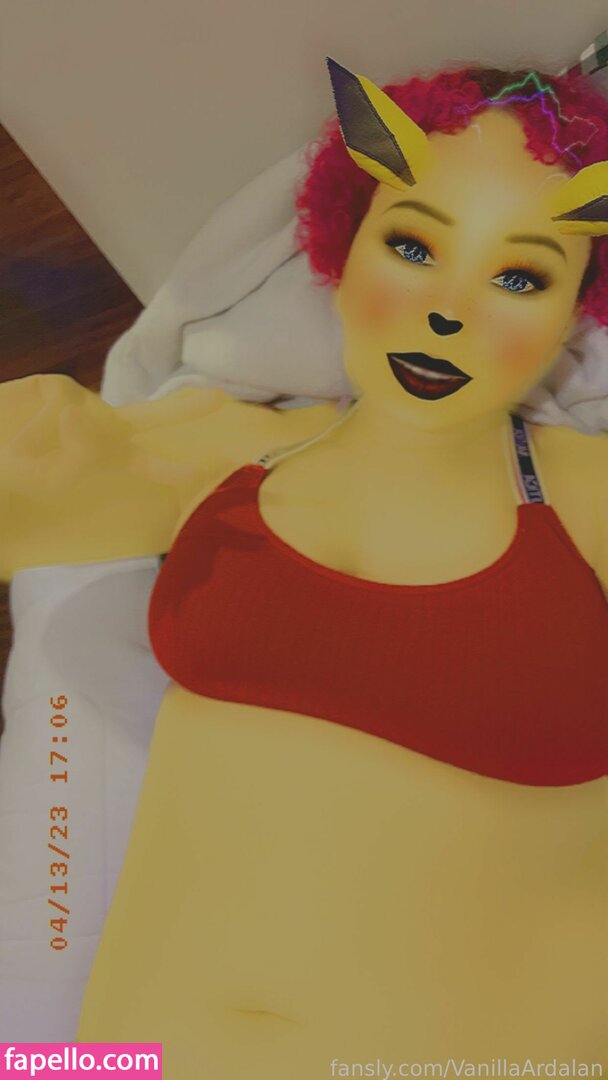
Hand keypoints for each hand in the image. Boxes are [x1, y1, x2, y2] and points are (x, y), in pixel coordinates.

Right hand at [0, 375, 227, 574]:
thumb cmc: (16, 479)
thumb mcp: (52, 480)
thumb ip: (78, 453)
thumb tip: (74, 410)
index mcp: (108, 457)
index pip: (152, 465)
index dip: (179, 470)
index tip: (212, 471)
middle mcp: (102, 427)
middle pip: (151, 417)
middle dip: (184, 411)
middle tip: (219, 400)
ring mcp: (79, 403)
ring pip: (82, 420)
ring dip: (48, 445)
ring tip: (23, 458)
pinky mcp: (53, 386)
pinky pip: (56, 409)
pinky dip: (35, 432)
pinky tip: (18, 442)